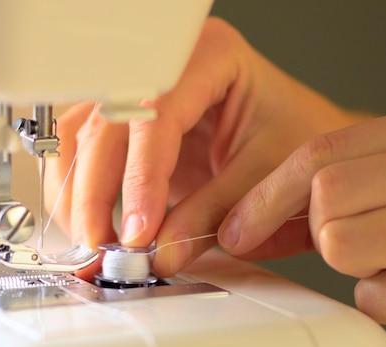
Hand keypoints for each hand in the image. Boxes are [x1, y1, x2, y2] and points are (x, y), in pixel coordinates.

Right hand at [46, 17, 364, 276]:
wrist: (305, 133)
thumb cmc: (298, 135)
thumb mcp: (264, 175)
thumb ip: (211, 214)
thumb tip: (162, 252)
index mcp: (208, 55)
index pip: (155, 115)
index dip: (141, 177)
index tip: (138, 231)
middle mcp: (165, 63)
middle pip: (107, 123)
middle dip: (98, 192)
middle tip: (104, 246)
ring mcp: (141, 87)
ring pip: (84, 132)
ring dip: (79, 191)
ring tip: (92, 239)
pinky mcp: (129, 118)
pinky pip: (86, 146)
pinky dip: (81, 187)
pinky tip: (89, 220)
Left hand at [219, 100, 385, 332]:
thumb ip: (352, 176)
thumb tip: (251, 220)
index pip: (321, 153)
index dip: (267, 195)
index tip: (237, 226)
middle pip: (325, 196)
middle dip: (320, 227)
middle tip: (355, 233)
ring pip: (340, 245)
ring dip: (353, 261)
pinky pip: (373, 295)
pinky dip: (383, 297)